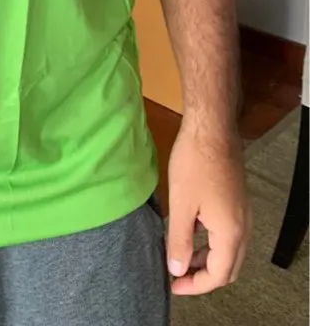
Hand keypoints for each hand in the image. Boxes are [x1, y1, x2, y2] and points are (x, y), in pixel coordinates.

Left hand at [167, 121, 250, 295]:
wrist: (211, 129)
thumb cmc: (194, 163)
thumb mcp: (181, 204)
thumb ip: (180, 240)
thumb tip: (177, 269)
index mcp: (230, 233)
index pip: (217, 275)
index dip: (194, 286)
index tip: (172, 285)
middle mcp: (242, 227)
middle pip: (228, 268)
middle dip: (203, 277)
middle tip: (177, 276)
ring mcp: (243, 213)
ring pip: (229, 251)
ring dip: (207, 259)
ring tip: (180, 257)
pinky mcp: (237, 201)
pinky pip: (228, 234)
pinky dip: (211, 243)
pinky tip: (191, 232)